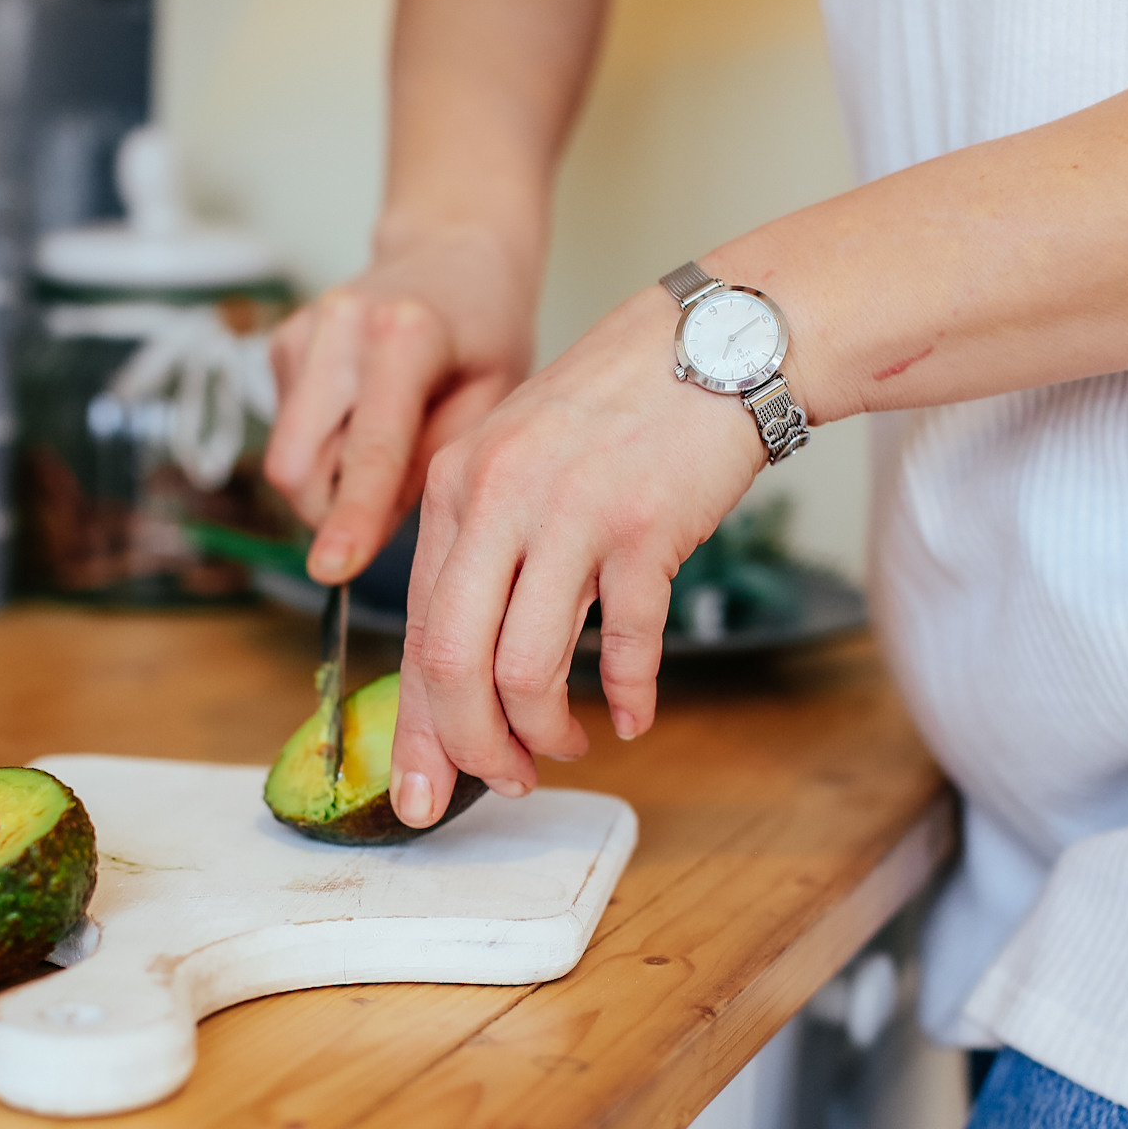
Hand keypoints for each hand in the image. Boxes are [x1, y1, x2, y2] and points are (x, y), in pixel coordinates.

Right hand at [263, 226, 539, 583]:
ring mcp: (300, 331)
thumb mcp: (494, 400)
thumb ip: (437, 466)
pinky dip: (322, 447)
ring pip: (285, 459)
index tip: (333, 570)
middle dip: (330, 511)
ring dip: (328, 480)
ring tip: (387, 447)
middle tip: (387, 504)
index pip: (369, 450)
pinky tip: (364, 416)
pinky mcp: (279, 344)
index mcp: (405, 336)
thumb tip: (372, 534)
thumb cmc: (485, 331)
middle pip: (296, 465)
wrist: (454, 253)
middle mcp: (340, 327)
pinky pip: (288, 434)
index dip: (351, 519)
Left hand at [388, 283, 773, 826]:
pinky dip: (629, 695)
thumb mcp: (514, 457)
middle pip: (454, 663)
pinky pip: (625, 643)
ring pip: (528, 668)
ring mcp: (569, 514)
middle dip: (472, 747)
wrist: (712, 341)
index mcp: (452, 488)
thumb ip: (479, 546)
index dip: (418, 726)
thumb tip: (460, 664)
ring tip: (568, 744)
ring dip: (547, 729)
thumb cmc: (614, 410)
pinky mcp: (643, 529)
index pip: (415, 630)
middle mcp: (497, 500)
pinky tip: (634, 715)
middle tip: (504, 781)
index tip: (424, 787)